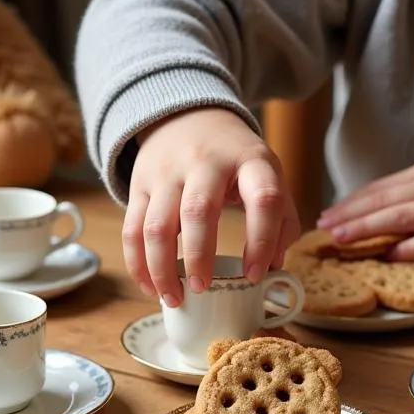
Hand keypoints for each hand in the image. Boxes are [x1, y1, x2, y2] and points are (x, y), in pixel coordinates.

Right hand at [122, 107, 300, 304]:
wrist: (188, 116)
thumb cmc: (235, 159)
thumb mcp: (267, 174)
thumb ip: (281, 220)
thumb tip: (272, 269)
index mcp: (250, 160)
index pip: (263, 199)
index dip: (262, 241)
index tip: (254, 275)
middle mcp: (206, 162)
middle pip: (198, 211)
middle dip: (199, 257)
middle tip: (202, 289)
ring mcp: (168, 172)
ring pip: (156, 225)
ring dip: (161, 268)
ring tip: (173, 297)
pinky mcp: (139, 184)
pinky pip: (132, 228)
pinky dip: (137, 263)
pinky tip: (149, 285)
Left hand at [317, 162, 413, 263]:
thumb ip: (407, 199)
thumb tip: (361, 218)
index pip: (380, 187)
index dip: (350, 202)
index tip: (325, 216)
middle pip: (386, 201)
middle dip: (351, 216)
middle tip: (324, 228)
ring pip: (403, 218)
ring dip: (369, 229)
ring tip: (343, 240)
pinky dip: (409, 249)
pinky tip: (388, 256)